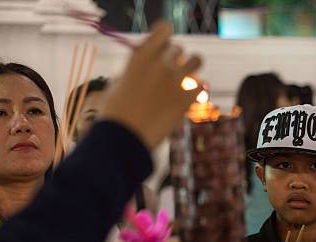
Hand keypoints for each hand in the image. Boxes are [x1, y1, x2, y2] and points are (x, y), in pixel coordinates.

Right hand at [100, 21, 201, 150]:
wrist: (123, 139)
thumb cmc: (114, 114)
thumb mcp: (117, 84)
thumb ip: (134, 70)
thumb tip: (144, 68)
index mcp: (141, 55)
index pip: (164, 28)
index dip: (164, 37)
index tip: (161, 49)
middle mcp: (161, 63)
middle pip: (178, 48)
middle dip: (173, 59)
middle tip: (166, 76)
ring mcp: (176, 80)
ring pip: (197, 59)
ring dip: (192, 67)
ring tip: (183, 80)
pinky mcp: (187, 99)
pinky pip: (201, 85)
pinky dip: (196, 90)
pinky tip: (187, 98)